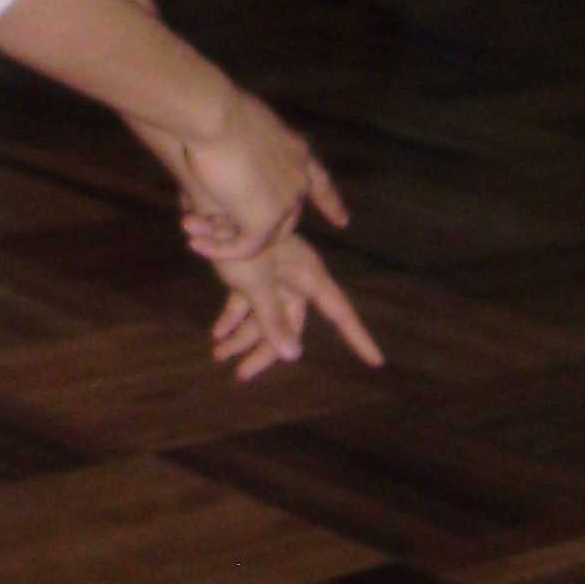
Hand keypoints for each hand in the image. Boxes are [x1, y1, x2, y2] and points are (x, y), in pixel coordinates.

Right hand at [171, 90, 347, 262]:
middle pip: (290, 217)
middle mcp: (298, 179)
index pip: (321, 183)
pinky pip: (243, 246)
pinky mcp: (263, 222)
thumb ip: (248, 141)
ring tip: (198, 236)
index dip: (330, 203)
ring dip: (232, 238)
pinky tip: (196, 244)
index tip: (342, 221)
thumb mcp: (243, 121)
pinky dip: (219, 248)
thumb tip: (230, 143)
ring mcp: (284, 203)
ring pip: (265, 235)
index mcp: (297, 152)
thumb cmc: (216, 108)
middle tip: (230, 233)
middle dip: (267, 229)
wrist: (213, 116)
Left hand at [209, 237, 383, 380]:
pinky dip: (231, 317)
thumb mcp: (257, 284)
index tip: (377, 361)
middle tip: (241, 375)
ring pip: (261, 316)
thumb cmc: (239, 243)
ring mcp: (271, 275)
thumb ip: (273, 319)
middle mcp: (293, 278)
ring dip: (240, 336)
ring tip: (218, 355)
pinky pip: (244, 302)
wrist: (207, 208)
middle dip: (263, 351)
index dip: (358, 337)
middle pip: (287, 325)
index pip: (341, 312)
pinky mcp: (248, 272)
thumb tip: (293, 357)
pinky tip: (217, 334)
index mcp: (308, 277)